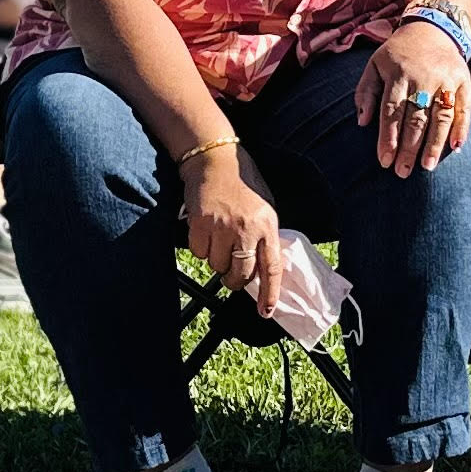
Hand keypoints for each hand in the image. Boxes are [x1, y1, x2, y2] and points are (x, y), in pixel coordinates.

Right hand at [179, 151, 288, 312]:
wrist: (214, 159)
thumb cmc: (242, 183)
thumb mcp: (265, 208)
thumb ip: (265, 236)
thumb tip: (262, 270)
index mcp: (267, 225)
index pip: (272, 267)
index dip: (269, 294)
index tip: (266, 312)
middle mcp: (246, 228)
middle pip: (240, 274)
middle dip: (235, 280)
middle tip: (232, 274)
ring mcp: (222, 227)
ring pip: (216, 266)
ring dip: (216, 261)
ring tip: (219, 240)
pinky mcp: (200, 224)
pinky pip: (199, 253)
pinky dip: (201, 248)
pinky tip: (206, 231)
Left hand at [357, 17, 470, 174]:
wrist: (432, 27)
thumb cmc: (398, 54)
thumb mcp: (374, 65)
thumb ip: (365, 92)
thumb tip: (362, 122)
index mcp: (397, 74)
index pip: (391, 111)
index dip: (388, 138)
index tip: (384, 161)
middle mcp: (422, 77)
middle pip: (415, 118)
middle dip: (408, 148)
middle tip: (402, 172)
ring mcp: (445, 79)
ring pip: (440, 116)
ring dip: (434, 144)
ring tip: (427, 167)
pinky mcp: (463, 80)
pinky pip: (464, 107)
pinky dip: (461, 128)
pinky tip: (456, 148)